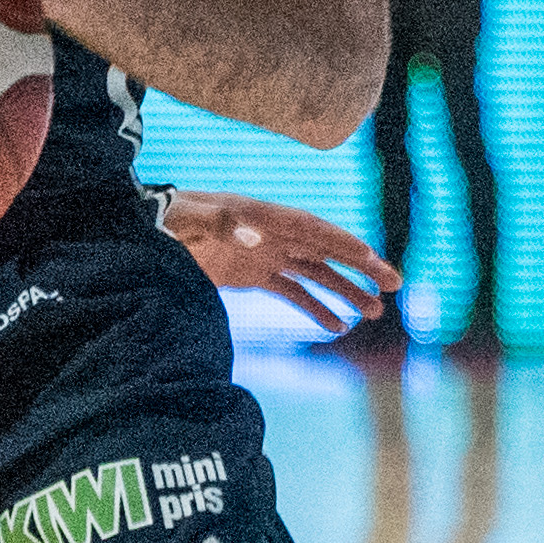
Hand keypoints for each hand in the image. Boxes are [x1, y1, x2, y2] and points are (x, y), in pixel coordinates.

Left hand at [155, 190, 397, 332]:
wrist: (148, 229)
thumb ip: (221, 224)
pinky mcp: (252, 274)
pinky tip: (335, 326)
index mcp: (263, 216)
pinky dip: (313, 307)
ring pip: (315, 273)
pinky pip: (291, 292)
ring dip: (345, 291)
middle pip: (325, 250)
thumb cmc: (169, 218)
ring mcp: (265, 254)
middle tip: (395, 284)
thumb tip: (257, 238)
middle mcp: (272, 234)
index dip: (343, 243)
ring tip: (374, 313)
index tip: (373, 259)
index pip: (313, 230)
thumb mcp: (190, 217)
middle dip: (360, 267)